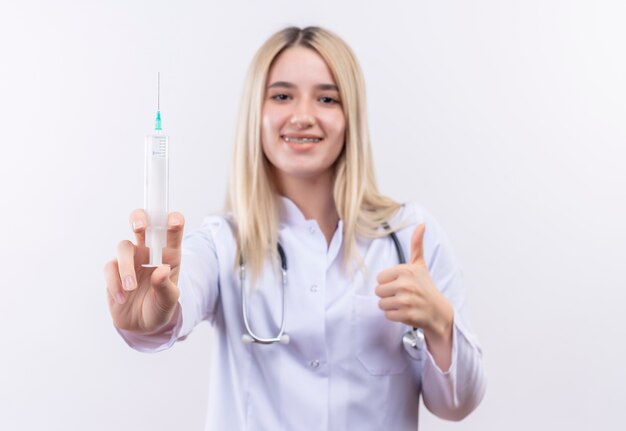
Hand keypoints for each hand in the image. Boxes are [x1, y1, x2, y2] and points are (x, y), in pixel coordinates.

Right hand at [103, 209, 184, 333]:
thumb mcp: (169, 300)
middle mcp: (149, 251)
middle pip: (143, 224)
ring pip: (123, 247)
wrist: (141, 325)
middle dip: (139, 219)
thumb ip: (165, 286)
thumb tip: (162, 270)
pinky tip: (121, 298)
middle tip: (138, 226)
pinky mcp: (114, 269)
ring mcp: (131, 258)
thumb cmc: (160, 306)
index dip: (173, 221)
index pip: (173, 231)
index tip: (173, 222)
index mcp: (169, 254)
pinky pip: (110, 268)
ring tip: (131, 288)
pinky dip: (115, 282)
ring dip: (126, 267)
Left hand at [375, 224, 453, 348]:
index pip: (379, 278)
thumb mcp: (420, 264)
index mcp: (406, 270)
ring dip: (391, 306)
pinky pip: (387, 315)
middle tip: (403, 295)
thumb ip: (417, 245)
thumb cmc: (425, 286)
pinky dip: (395, 316)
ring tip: (404, 303)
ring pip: (381, 304)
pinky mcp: (406, 315)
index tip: (401, 284)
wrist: (438, 310)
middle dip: (388, 295)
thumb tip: (421, 224)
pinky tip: (406, 312)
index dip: (388, 282)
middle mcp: (406, 284)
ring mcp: (406, 300)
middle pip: (378, 291)